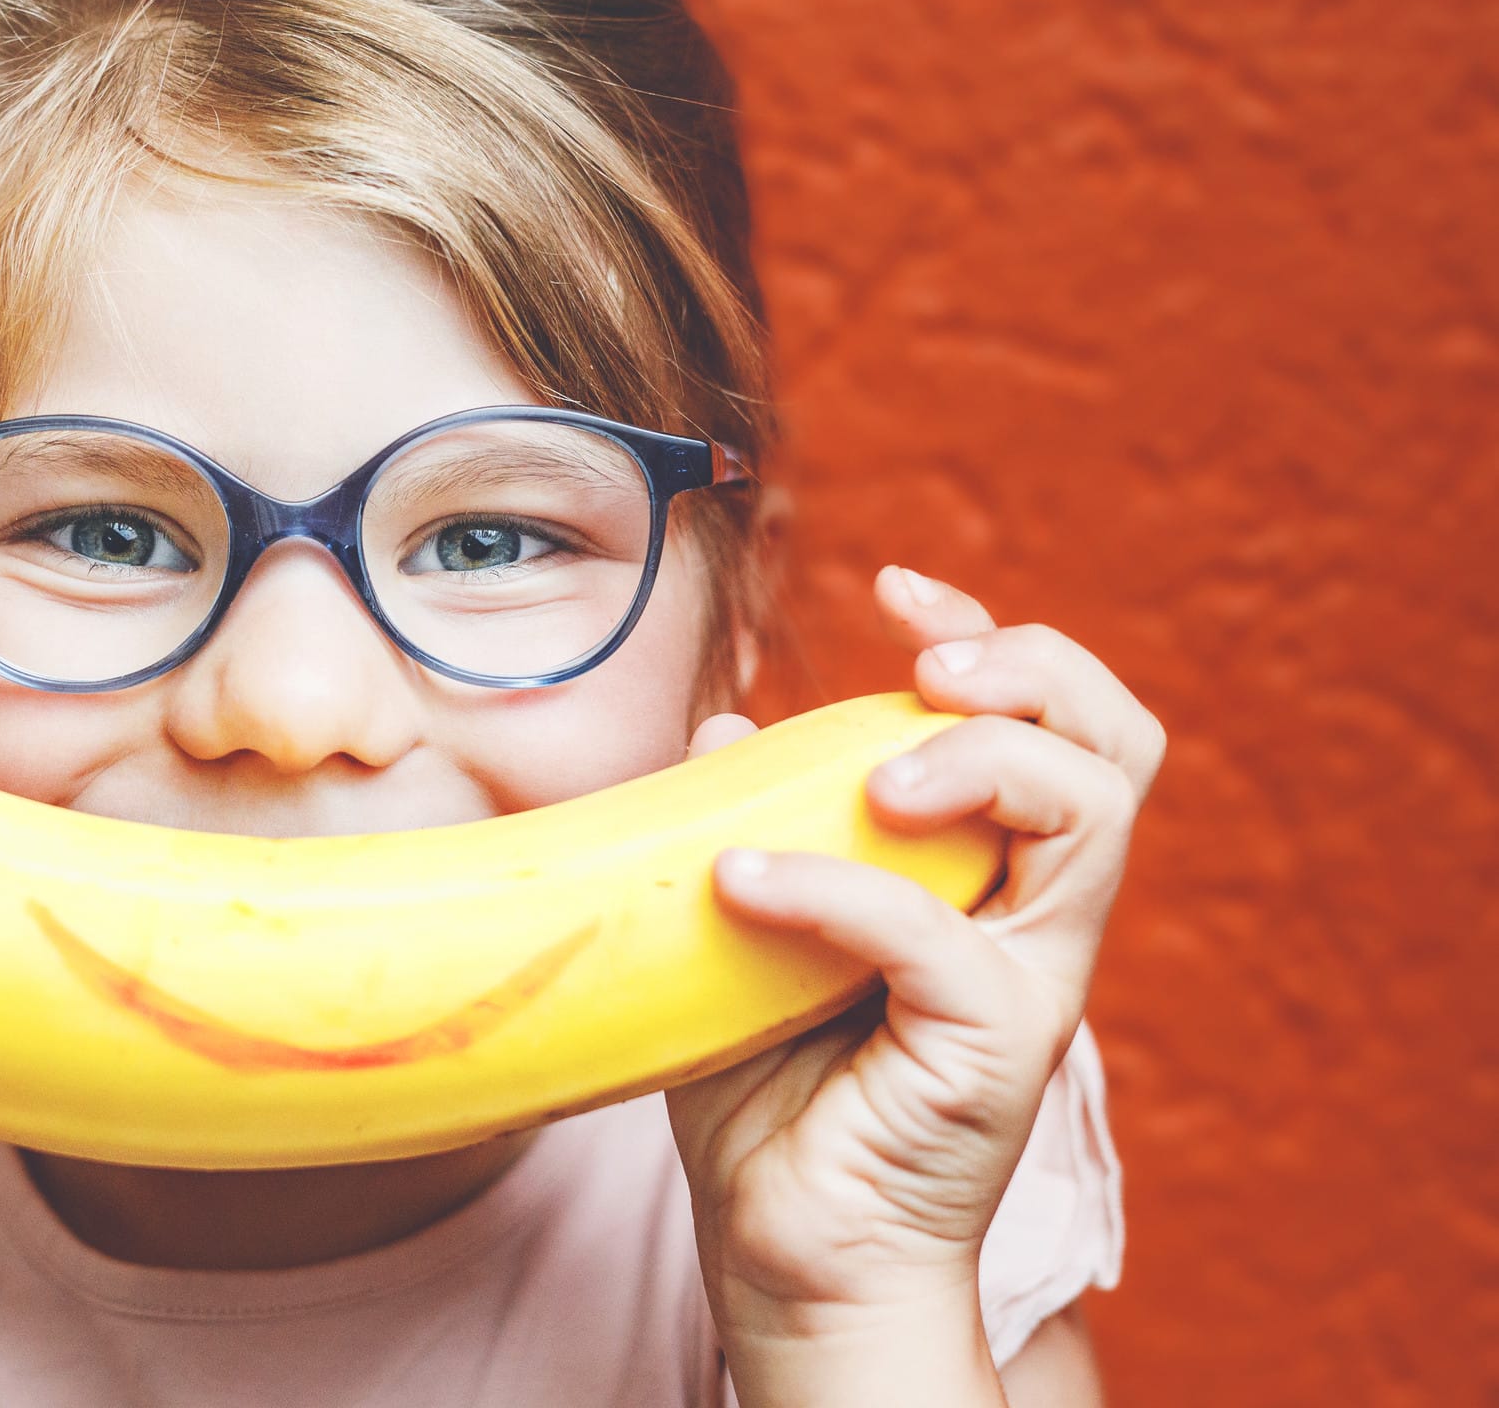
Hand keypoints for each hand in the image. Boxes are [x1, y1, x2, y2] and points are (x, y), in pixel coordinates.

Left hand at [667, 566, 1162, 1363]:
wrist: (787, 1252)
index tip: (899, 586)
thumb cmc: (775, 1100)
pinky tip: (741, 885)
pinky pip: (937, 933)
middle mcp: (1032, 916)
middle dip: (1035, 667)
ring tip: (877, 774)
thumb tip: (720, 728)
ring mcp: (1026, 979)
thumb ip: (747, 828)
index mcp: (990, 877)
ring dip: (984, 757)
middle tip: (930, 667)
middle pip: (1118, 743)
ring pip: (1090, 811)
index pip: (1053, 725)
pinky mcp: (994, 1047)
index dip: (997, 634)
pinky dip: (834, 888)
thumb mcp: (747, 934)